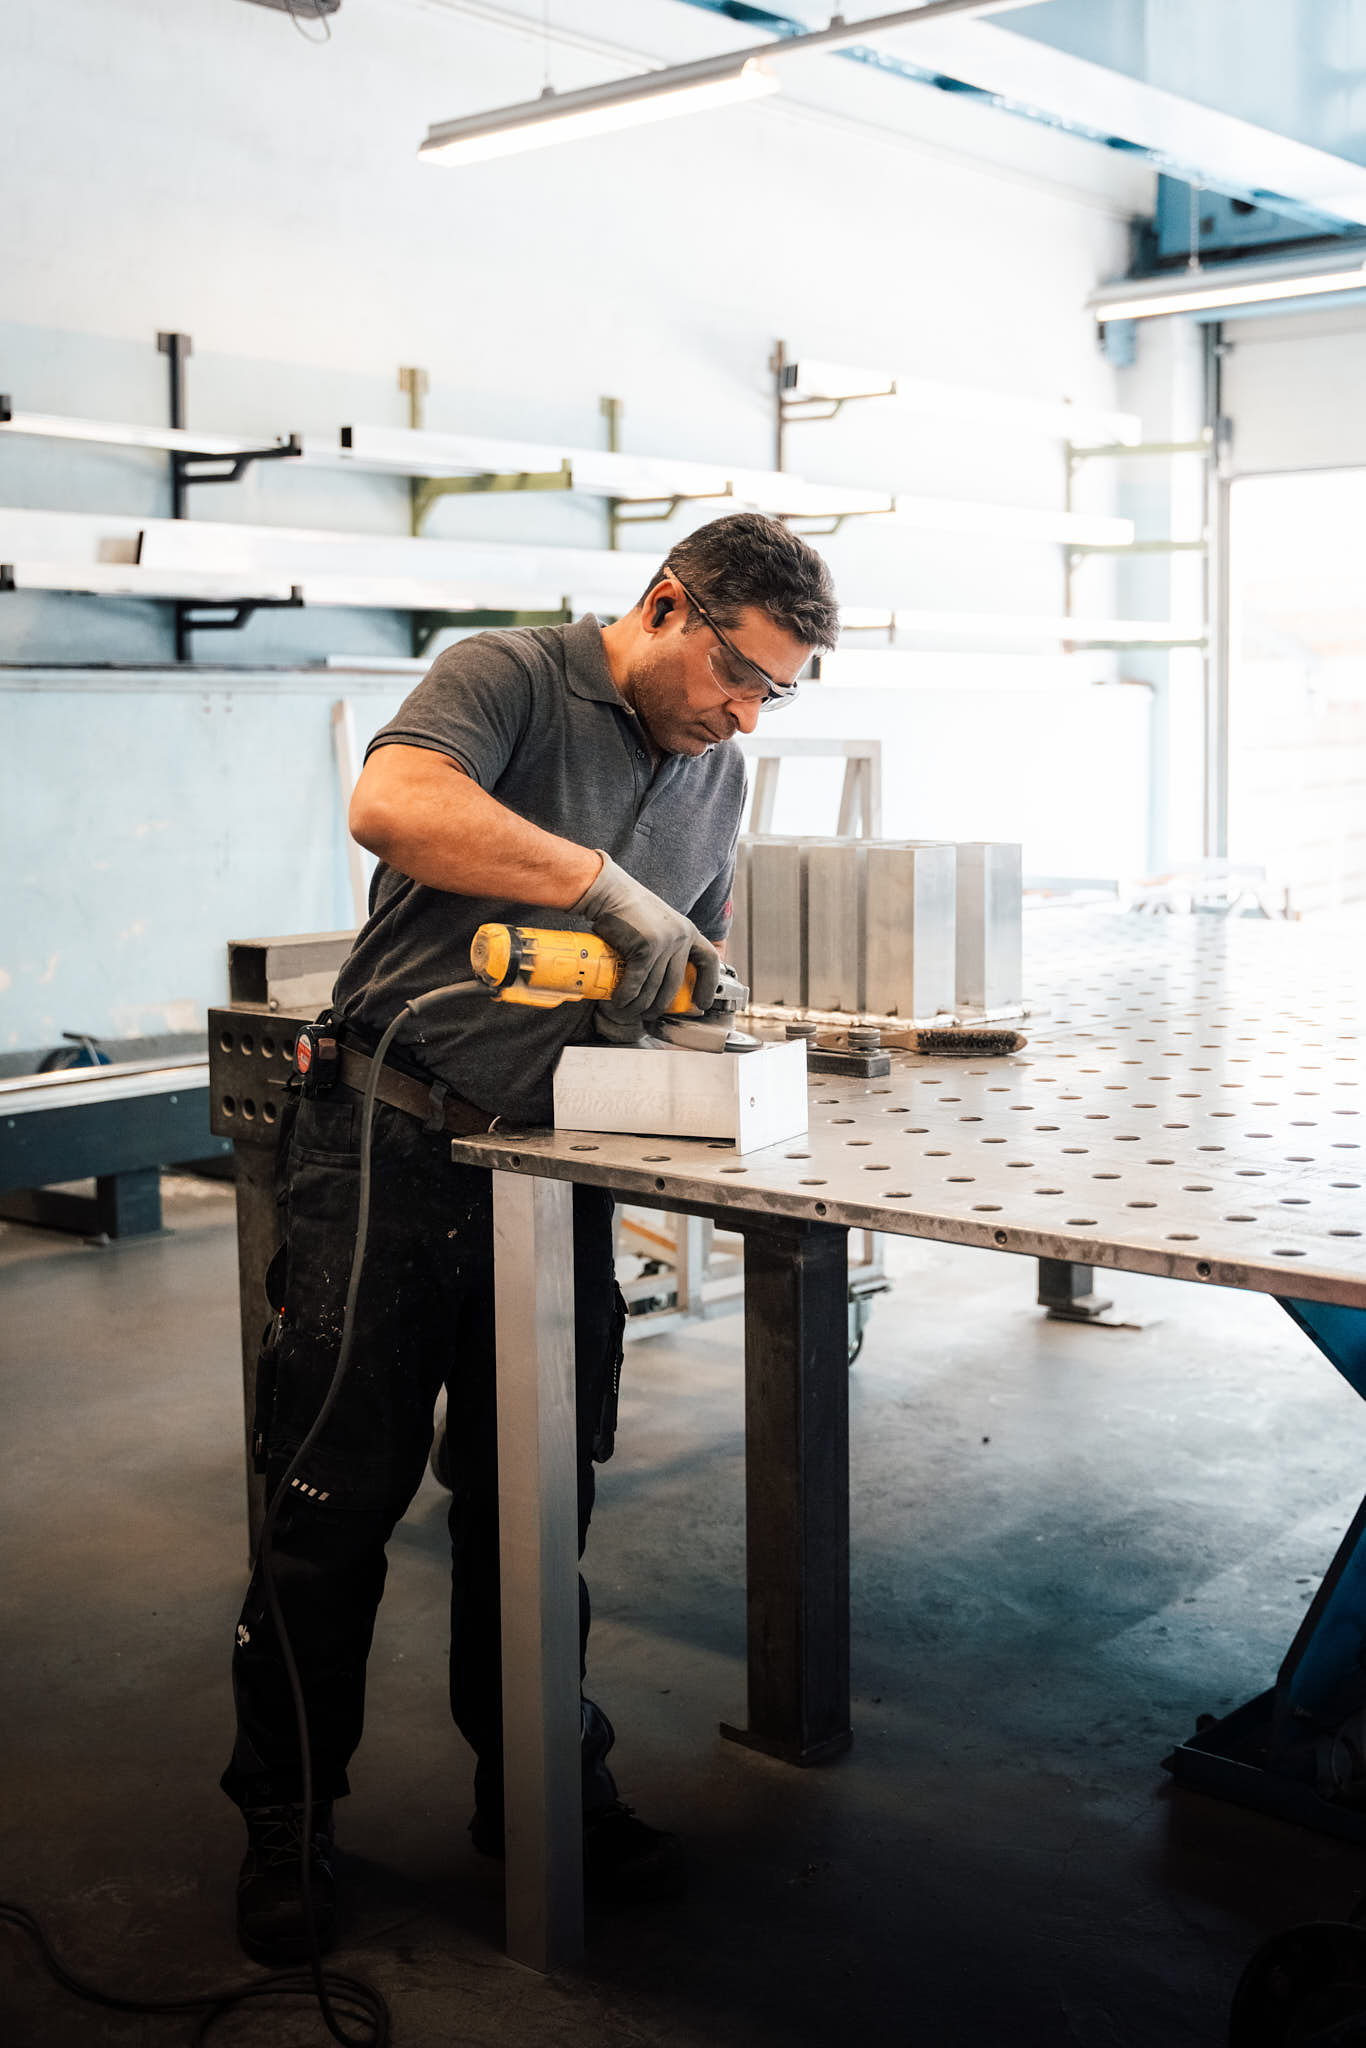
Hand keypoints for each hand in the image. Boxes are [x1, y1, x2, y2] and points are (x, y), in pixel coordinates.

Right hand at [574, 853, 721, 1026]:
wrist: (610, 892)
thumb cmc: (629, 909)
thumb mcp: (659, 924)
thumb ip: (667, 944)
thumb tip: (661, 977)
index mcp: (688, 931)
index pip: (709, 961)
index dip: (708, 985)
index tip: (702, 1003)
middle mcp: (681, 938)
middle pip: (675, 984)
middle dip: (661, 1006)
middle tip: (649, 1015)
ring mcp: (664, 943)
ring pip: (654, 987)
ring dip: (639, 1005)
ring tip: (628, 1011)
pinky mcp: (645, 948)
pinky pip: (637, 982)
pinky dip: (627, 996)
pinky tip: (620, 1002)